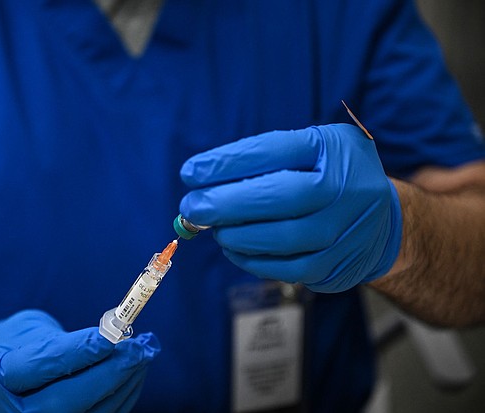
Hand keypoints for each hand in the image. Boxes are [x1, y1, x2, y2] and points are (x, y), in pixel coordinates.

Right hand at [0, 310, 159, 411]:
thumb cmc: (9, 348)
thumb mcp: (25, 332)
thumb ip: (61, 340)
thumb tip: (110, 339)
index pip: (43, 367)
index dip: (81, 351)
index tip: (112, 335)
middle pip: (69, 399)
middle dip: (111, 373)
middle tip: (139, 348)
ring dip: (124, 384)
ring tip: (142, 354)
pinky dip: (122, 398)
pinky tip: (133, 374)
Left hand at [179, 124, 401, 291]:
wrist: (384, 220)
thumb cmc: (330, 176)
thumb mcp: (309, 150)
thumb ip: (264, 160)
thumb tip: (205, 181)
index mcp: (333, 149)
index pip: (274, 151)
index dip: (228, 163)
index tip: (190, 172)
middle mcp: (346, 188)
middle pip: (281, 197)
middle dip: (227, 203)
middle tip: (192, 207)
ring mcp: (346, 230)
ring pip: (284, 238)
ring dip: (238, 235)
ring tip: (213, 228)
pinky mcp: (338, 265)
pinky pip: (289, 269)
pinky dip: (254, 260)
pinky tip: (234, 249)